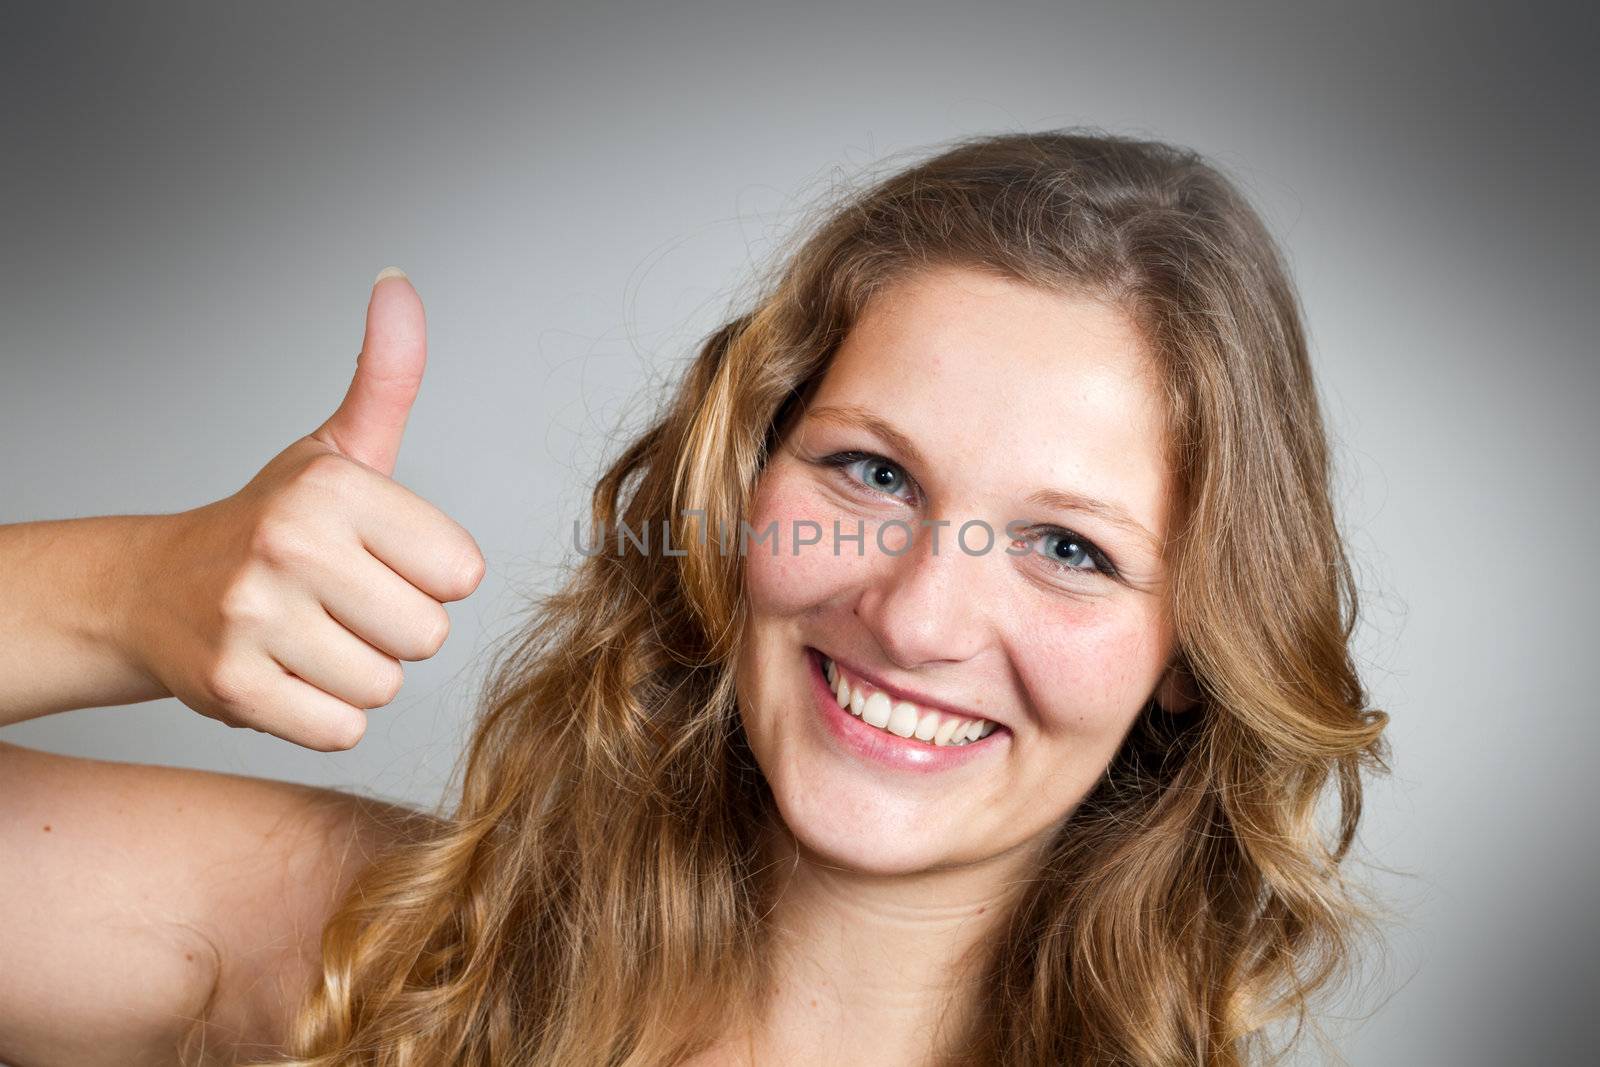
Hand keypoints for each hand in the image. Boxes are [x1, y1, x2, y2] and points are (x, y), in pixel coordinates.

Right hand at [123, 269, 484, 750]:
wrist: (150, 591)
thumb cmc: (267, 523)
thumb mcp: (336, 447)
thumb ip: (385, 374)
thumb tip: (399, 283)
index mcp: (333, 488)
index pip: (462, 574)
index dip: (425, 575)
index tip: (375, 559)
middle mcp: (291, 545)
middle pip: (428, 636)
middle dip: (393, 630)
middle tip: (338, 603)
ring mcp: (256, 619)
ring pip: (385, 685)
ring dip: (356, 673)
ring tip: (309, 636)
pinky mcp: (235, 688)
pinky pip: (342, 730)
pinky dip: (321, 715)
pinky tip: (286, 673)